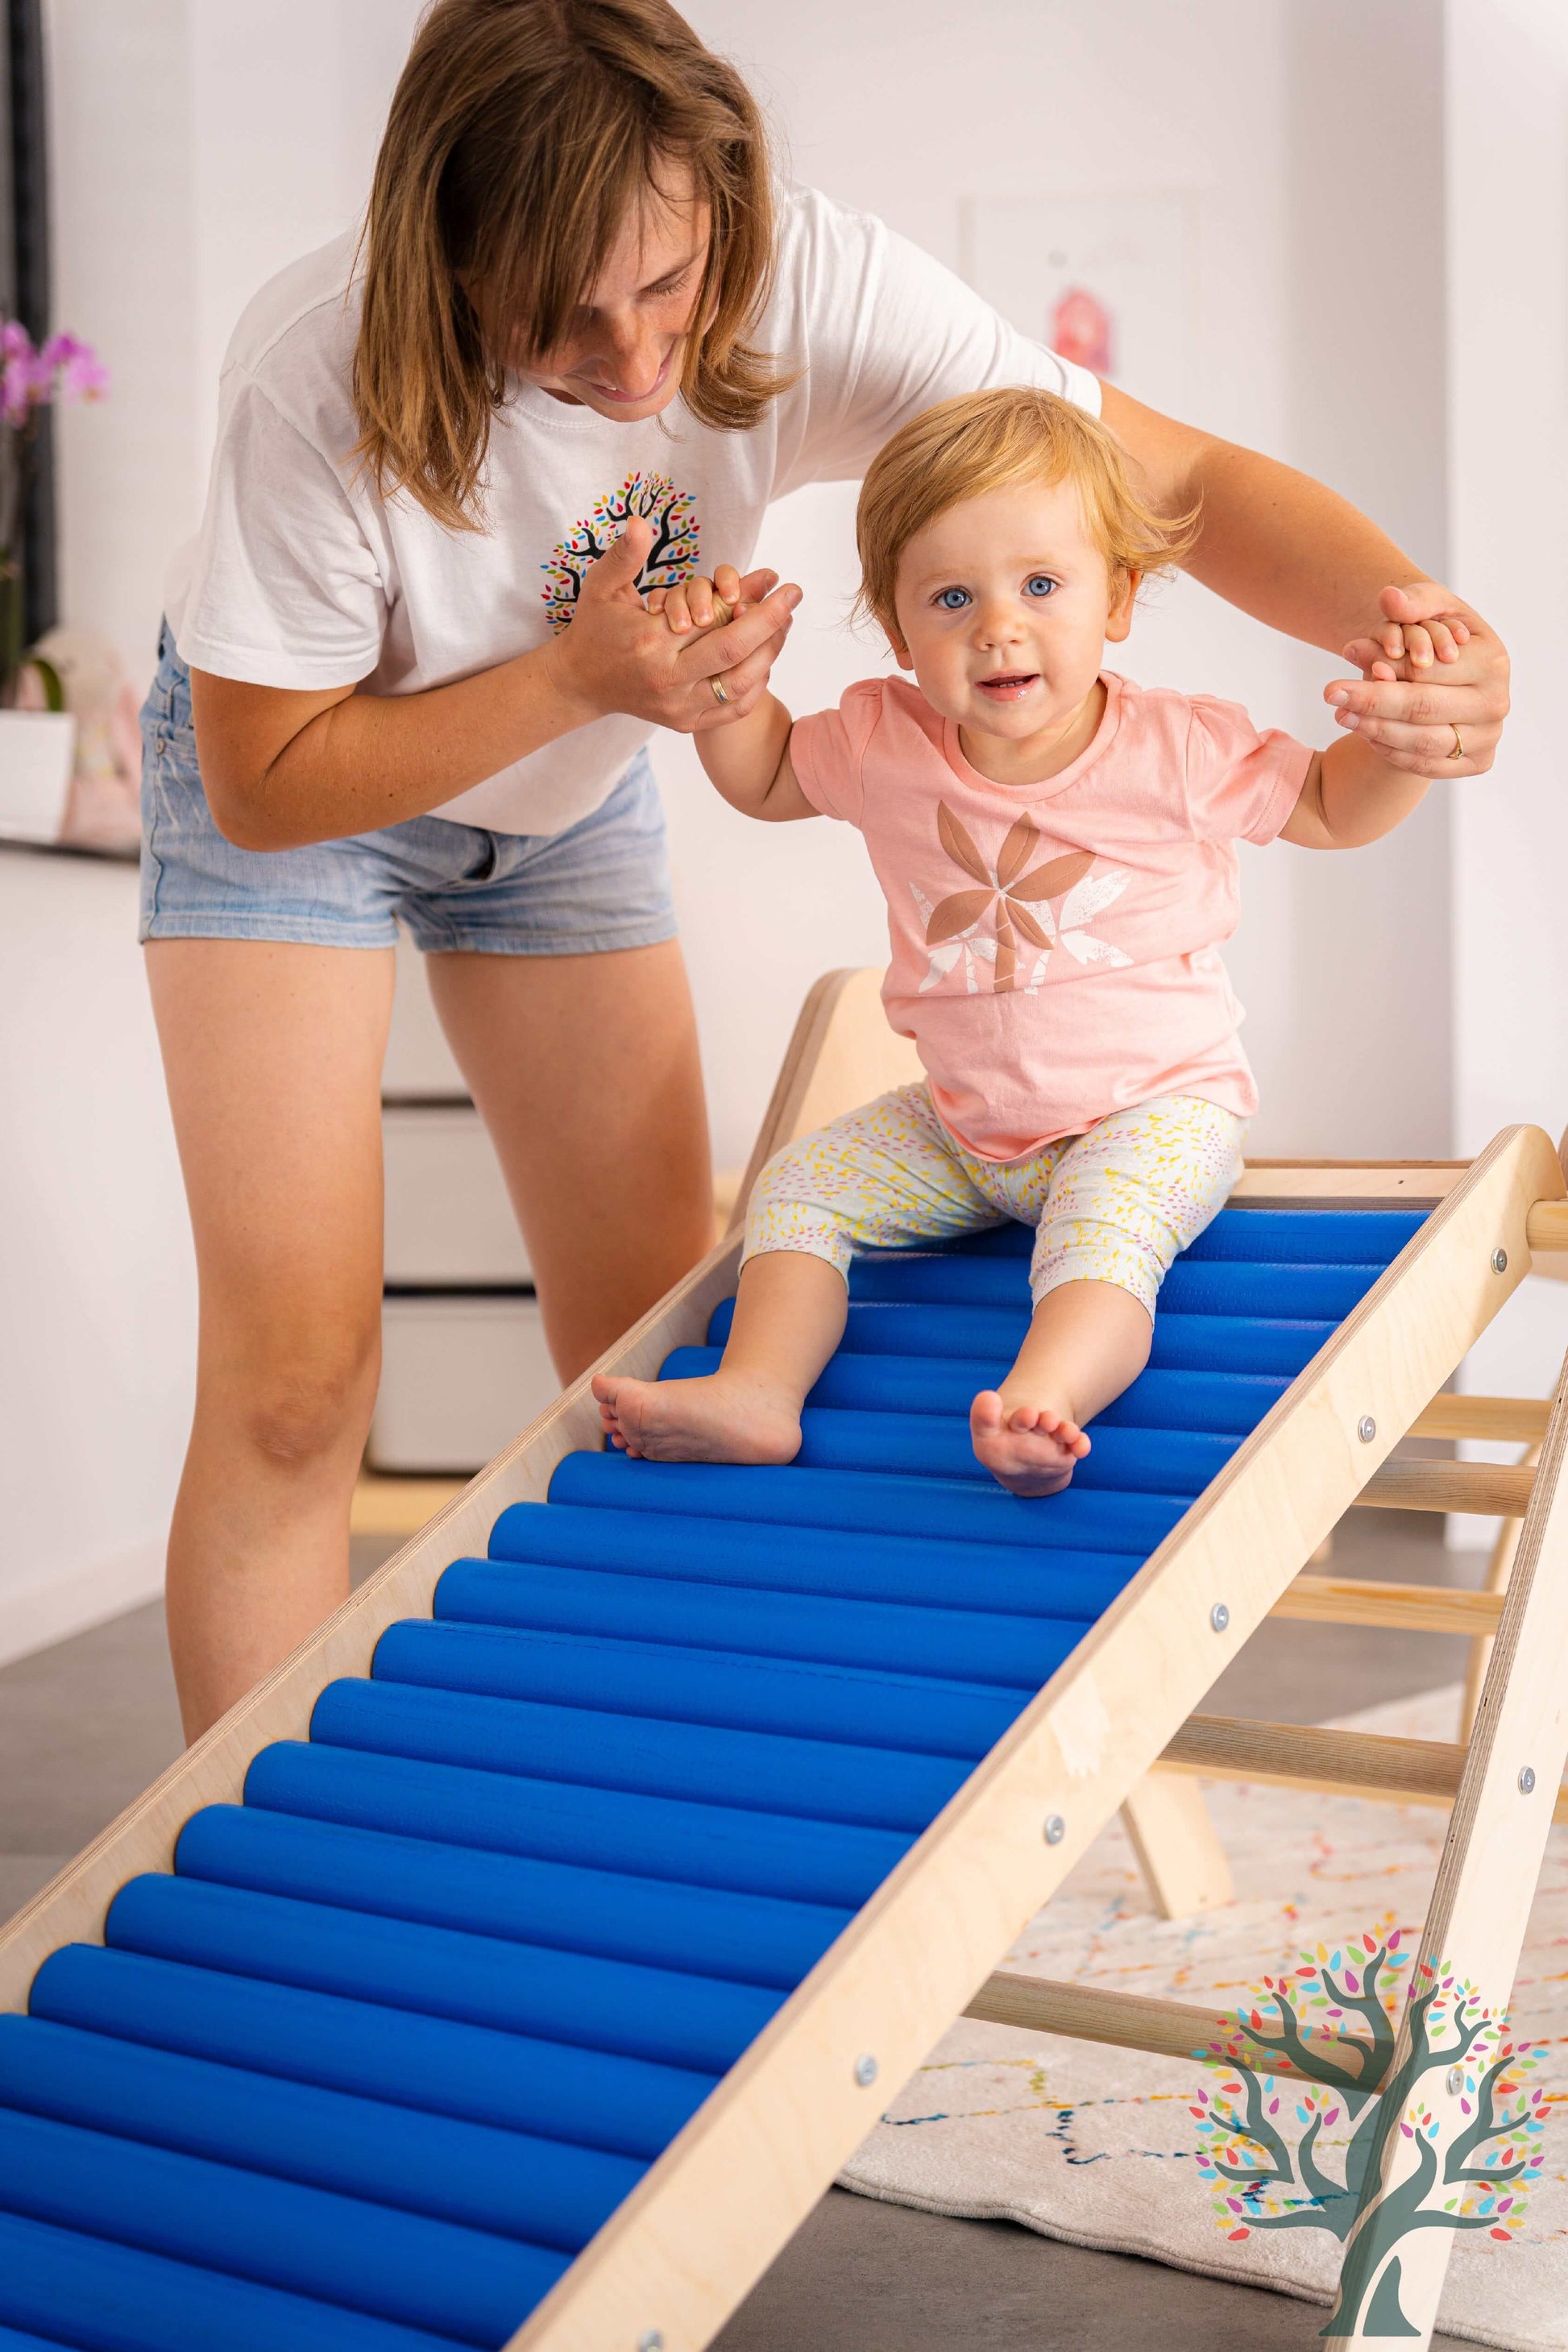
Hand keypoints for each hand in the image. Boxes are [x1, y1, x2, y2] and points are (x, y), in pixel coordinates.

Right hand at [545, 518, 799, 734]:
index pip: (715, 623)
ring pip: (741, 685)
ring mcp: (678, 708)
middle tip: (794, 597)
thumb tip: (641, 522)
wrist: (581, 682)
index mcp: (650, 643)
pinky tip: (764, 658)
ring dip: (770, 653)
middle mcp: (667, 680)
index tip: (778, 579)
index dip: (753, 601)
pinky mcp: (685, 724)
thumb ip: (625, 555)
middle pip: (735, 654)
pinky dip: (756, 685)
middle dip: (772, 623)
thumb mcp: (603, 586)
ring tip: (784, 624)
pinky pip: (733, 709)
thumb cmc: (597, 627)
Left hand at [1324, 583, 1507, 775]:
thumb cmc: (1444, 639)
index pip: (1429, 669)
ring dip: (1375, 730)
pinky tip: (1364, 733)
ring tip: (1341, 714)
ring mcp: (1488, 737)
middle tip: (1330, 693)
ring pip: (1422, 742)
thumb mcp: (1433, 610)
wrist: (1461, 680)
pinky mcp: (1477, 763)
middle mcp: (1495, 703)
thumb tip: (1388, 599)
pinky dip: (1390, 752)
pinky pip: (1425, 765)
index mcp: (1493, 661)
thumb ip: (1413, 601)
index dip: (1385, 664)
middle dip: (1372, 701)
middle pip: (1424, 707)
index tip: (1346, 655)